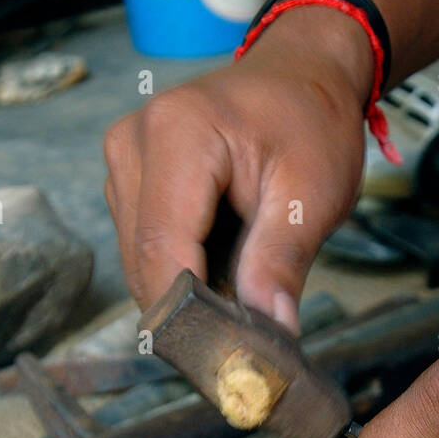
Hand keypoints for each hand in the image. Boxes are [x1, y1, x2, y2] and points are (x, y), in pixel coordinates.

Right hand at [103, 7, 373, 321]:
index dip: (190, 316)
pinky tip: (224, 272)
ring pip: (142, 263)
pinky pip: (148, 249)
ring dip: (189, 295)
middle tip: (250, 347)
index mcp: (177, 135)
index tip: (229, 360)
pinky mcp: (130, 181)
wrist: (301, 77)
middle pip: (144, 262)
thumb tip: (269, 330)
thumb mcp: (314, 193)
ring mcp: (124, 162)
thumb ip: (282, 261)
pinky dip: (185, 275)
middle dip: (192, 314)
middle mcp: (133, 143)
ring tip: (245, 297)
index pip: (162, 249)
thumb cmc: (311, 123)